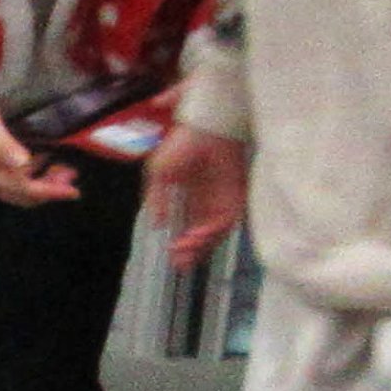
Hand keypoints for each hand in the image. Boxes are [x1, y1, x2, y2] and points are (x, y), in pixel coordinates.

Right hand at [0, 87, 81, 207]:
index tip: (74, 191)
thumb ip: (4, 145)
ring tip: (64, 169)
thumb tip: (25, 163)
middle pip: (22, 196)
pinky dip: (31, 177)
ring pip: (18, 191)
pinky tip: (42, 161)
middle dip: (50, 190)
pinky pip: (12, 183)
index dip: (51, 191)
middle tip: (73, 174)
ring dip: (42, 184)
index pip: (24, 189)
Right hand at [149, 126, 249, 269]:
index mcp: (191, 196)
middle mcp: (209, 202)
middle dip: (192, 252)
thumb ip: (156, 199)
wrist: (207, 126)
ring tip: (184, 250)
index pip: (189, 227)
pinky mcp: (234, 195)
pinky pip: (226, 221)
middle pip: (203, 236)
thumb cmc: (182, 143)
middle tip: (179, 264)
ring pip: (215, 233)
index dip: (182, 244)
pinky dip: (212, 232)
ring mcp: (222, 199)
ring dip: (201, 245)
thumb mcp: (158, 173)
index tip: (171, 256)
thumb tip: (156, 224)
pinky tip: (196, 235)